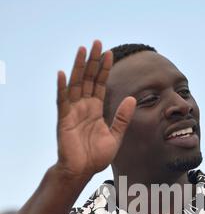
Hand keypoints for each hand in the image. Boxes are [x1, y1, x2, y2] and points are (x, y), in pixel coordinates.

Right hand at [56, 40, 135, 180]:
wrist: (82, 171)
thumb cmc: (96, 156)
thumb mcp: (115, 136)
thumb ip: (122, 118)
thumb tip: (132, 98)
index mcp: (95, 110)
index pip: (100, 84)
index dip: (104, 69)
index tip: (109, 53)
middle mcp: (84, 107)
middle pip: (88, 79)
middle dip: (93, 61)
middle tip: (97, 42)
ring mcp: (73, 111)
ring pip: (76, 84)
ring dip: (79, 67)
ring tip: (83, 49)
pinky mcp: (64, 119)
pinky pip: (62, 101)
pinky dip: (62, 87)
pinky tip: (63, 74)